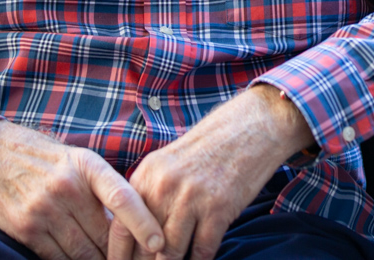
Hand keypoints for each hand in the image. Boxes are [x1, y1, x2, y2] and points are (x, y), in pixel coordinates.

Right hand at [0, 120, 163, 259]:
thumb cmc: (47, 160)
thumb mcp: (80, 161)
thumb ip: (105, 189)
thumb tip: (133, 225)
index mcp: (88, 167)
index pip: (123, 197)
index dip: (143, 223)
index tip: (159, 243)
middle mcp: (68, 188)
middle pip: (104, 235)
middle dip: (121, 253)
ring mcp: (45, 210)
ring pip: (82, 252)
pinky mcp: (26, 230)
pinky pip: (57, 258)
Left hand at [112, 85, 313, 259]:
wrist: (253, 126)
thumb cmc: (211, 145)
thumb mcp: (169, 161)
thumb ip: (150, 192)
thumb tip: (137, 232)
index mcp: (146, 175)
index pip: (121, 227)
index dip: (121, 254)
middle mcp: (164, 187)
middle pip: (144, 245)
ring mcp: (192, 198)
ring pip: (172, 253)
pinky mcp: (219, 209)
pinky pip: (202, 250)